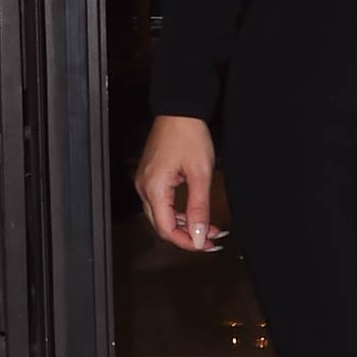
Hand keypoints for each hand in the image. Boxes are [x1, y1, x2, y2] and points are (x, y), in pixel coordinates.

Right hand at [134, 115, 228, 253]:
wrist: (180, 111)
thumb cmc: (189, 136)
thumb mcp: (200, 174)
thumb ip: (199, 208)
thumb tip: (199, 237)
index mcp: (154, 188)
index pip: (166, 229)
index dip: (186, 242)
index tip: (206, 245)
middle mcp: (144, 187)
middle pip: (162, 225)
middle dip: (187, 236)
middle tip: (211, 240)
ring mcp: (146, 182)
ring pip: (162, 215)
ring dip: (185, 225)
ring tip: (209, 228)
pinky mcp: (151, 177)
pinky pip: (162, 203)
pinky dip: (179, 212)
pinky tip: (196, 215)